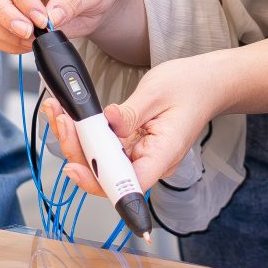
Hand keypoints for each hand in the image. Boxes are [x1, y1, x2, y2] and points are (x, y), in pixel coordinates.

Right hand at [0, 0, 139, 55]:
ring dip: (1, 29)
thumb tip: (51, 18)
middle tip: (28, 32)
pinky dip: (4, 41)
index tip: (41, 19)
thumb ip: (72, 1)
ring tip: (31, 39)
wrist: (98, 1)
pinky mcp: (5, 13)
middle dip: (4, 13)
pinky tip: (26, 44)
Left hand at [37, 52, 224, 197]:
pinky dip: (85, 134)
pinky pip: (104, 149)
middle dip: (77, 150)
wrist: (207, 83)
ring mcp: (139, 155)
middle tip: (62, 120)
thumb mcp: (157, 92)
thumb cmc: (191, 87)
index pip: (129, 184)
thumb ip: (129, 112)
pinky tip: (71, 117)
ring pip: (100, 162)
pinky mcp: (131, 146)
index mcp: (163, 155)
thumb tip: (107, 122)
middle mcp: (150, 162)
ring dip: (76, 141)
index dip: (99, 182)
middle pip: (106, 174)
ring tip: (60, 113)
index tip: (75, 168)